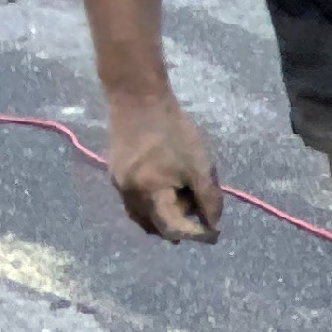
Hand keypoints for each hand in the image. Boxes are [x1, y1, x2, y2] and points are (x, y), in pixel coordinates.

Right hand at [102, 86, 221, 241]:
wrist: (137, 96)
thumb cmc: (173, 129)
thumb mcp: (199, 164)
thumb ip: (209, 198)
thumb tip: (213, 225)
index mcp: (149, 193)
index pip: (173, 230)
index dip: (197, 235)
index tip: (215, 232)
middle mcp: (129, 195)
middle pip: (157, 229)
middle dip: (181, 226)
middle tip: (198, 207)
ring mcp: (118, 186)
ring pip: (144, 219)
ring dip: (165, 218)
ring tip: (183, 197)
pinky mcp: (115, 175)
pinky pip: (136, 204)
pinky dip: (154, 206)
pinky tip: (167, 188)